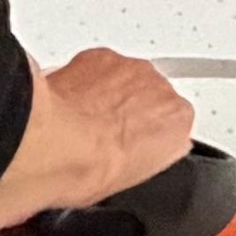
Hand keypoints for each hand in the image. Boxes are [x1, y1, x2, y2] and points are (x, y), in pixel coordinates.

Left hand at [41, 49, 195, 207]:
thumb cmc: (91, 166)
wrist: (57, 143)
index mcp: (178, 120)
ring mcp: (131, 68)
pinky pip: (98, 66)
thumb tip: (137, 155)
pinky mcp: (101, 56)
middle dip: (130, 110)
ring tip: (84, 120)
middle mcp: (161, 88)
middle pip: (150, 95)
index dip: (149, 134)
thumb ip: (148, 155)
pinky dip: (86, 80)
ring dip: (109, 93)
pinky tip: (70, 103)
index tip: (131, 144)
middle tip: (105, 133)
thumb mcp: (131, 179)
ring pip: (124, 77)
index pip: (172, 122)